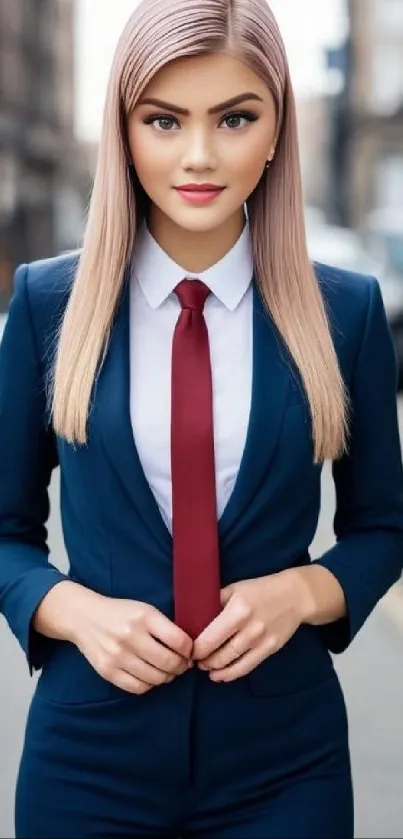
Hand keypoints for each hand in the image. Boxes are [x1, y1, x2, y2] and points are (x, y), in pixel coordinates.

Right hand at [71, 591, 193, 694]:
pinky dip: (149, 685)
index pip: (179, 641)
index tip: (190, 652)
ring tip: (167, 671)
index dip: (190, 650)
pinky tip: (150, 676)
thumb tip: (189, 651)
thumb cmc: (120, 613)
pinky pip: (138, 687)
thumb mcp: (145, 609)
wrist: (84, 617)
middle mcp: (130, 636)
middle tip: (182, 665)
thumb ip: (165, 627)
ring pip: (155, 678)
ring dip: (167, 677)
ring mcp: (117, 655)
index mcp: (144, 617)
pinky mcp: (107, 671)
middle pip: (169, 662)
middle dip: (181, 666)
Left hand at [192, 571, 303, 681]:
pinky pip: (246, 667)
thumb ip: (215, 603)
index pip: (209, 637)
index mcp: (237, 609)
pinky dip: (230, 674)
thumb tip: (192, 618)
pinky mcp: (270, 649)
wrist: (294, 596)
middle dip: (202, 660)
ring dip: (214, 668)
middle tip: (194, 659)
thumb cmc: (260, 590)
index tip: (187, 649)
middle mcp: (249, 627)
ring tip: (205, 667)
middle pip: (218, 654)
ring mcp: (261, 641)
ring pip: (231, 663)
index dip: (194, 648)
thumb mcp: (234, 588)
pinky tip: (220, 675)